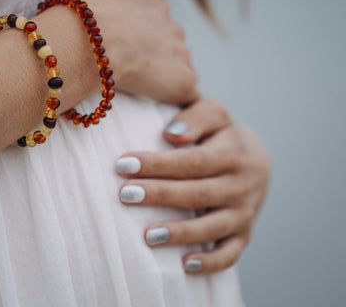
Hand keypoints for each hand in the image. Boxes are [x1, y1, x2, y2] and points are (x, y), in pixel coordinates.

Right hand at [70, 0, 198, 104]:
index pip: (156, 25)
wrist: (92, 40)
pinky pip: (185, 95)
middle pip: (170, 48)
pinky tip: (161, 103)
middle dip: (155, 60)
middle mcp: (174, 29)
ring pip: (178, 70)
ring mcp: (182, 56)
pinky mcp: (183, 82)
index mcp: (156, 8)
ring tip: (141, 91)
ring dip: (164, 80)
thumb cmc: (87, 12)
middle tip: (131, 72)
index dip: (140, 39)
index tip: (124, 50)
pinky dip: (175, 100)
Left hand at [115, 98, 270, 273]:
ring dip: (180, 232)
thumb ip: (196, 118)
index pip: (191, 161)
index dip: (157, 164)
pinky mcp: (243, 234)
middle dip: (159, 195)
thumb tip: (171, 134)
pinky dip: (210, 262)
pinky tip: (184, 264)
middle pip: (197, 194)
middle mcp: (240, 186)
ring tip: (147, 235)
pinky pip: (230, 254)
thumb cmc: (223, 135)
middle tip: (124, 195)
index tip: (123, 165)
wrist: (257, 161)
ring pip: (211, 227)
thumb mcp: (215, 115)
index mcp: (232, 154)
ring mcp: (243, 213)